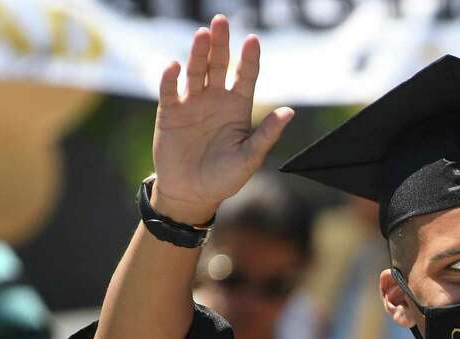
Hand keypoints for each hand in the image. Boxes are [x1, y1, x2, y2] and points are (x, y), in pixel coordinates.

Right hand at [151, 14, 293, 224]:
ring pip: (195, 71)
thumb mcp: (249, 158)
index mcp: (237, 108)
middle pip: (219, 65)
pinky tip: (174, 66)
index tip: (253, 40)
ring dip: (198, 53)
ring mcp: (192, 103)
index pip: (245, 76)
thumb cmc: (224, 178)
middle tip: (220, 22)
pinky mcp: (170, 112)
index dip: (249, 59)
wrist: (192, 194)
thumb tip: (290, 112)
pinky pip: (170, 90)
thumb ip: (267, 134)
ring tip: (201, 35)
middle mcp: (215, 99)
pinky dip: (170, 77)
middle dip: (220, 44)